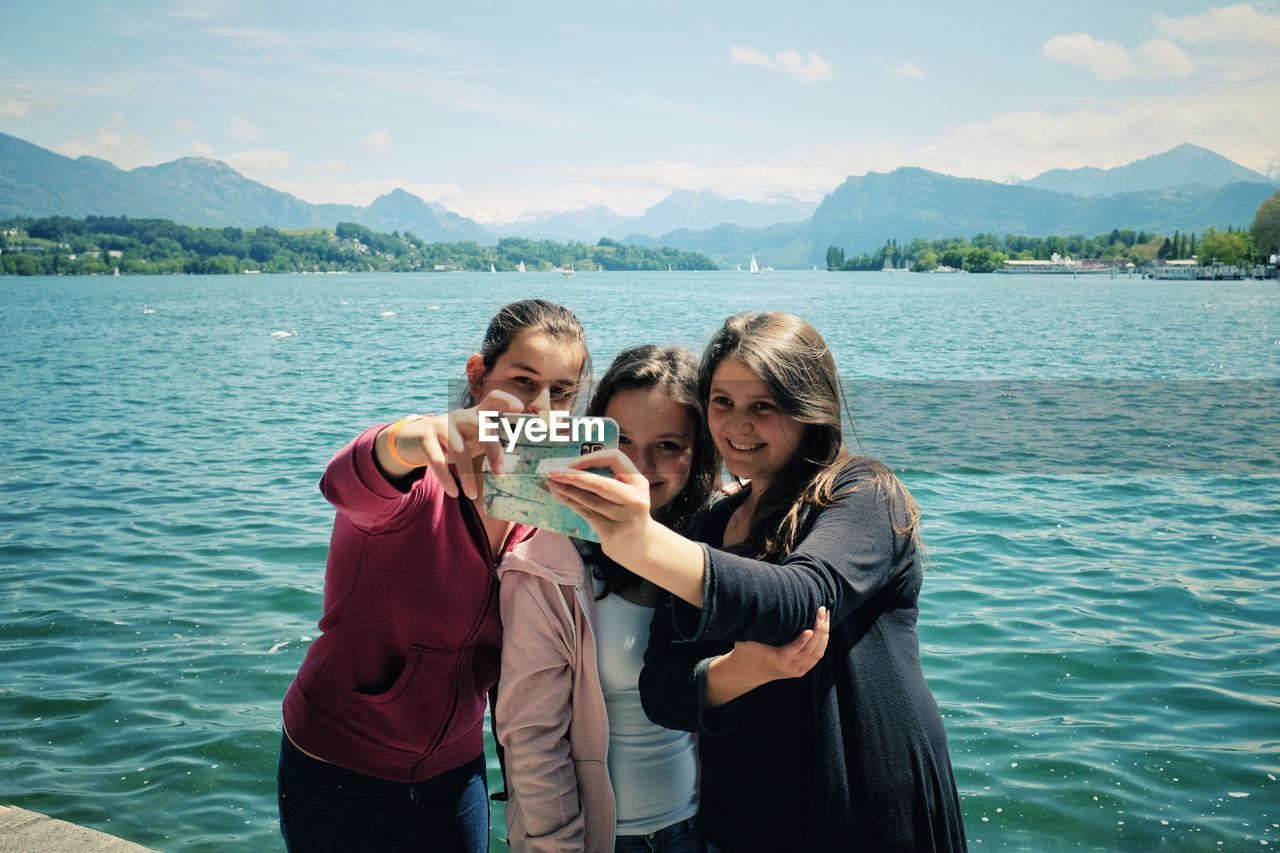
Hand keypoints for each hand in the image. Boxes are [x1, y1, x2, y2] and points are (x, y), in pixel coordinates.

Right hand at [384, 389, 524, 498]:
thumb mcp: (471, 437)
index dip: (506, 400)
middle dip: (493, 450)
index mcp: (475, 414)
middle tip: (500, 473)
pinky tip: (454, 493)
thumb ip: (489, 441)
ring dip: (468, 476)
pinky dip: (447, 480)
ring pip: (460, 451)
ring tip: (473, 494)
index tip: (520, 409)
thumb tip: (517, 461)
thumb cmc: (452, 441)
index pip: (493, 399)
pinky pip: (439, 462)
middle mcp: (460, 416)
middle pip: (482, 427)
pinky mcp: (425, 438)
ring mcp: (442, 425)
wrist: (413, 439)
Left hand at [545, 449, 651, 556]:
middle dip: (573, 477)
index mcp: (639, 482)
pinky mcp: (612, 533)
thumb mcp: (628, 490)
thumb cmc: (628, 511)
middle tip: (552, 472)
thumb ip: (610, 477)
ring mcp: (624, 518)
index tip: (573, 463)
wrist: (640, 545)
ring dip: (567, 490)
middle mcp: (635, 499)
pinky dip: (571, 502)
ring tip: (551, 483)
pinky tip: (560, 496)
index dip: (592, 458)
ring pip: (590, 500)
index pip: (615, 459)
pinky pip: (587, 513)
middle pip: (601, 484)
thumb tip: (572, 466)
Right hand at [728, 607, 829, 683]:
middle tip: (822, 610)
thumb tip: (758, 606)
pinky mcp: (800, 671)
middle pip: (810, 650)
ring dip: (824, 634)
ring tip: (825, 615)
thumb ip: (757, 627)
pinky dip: (822, 643)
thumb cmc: (746, 650)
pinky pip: (816, 657)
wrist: (747, 672)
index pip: (793, 651)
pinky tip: (824, 628)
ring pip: (817, 654)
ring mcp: (797, 670)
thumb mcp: (747, 638)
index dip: (802, 641)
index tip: (810, 630)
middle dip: (819, 629)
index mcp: (776, 659)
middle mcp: (789, 667)